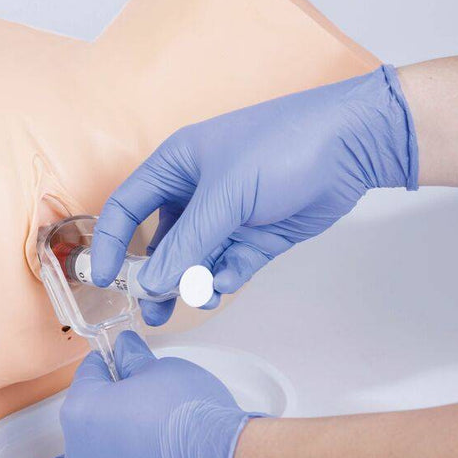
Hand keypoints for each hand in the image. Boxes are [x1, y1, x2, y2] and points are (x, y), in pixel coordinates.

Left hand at [39, 331, 278, 457]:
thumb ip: (135, 361)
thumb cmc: (195, 419)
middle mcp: (78, 456)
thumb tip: (125, 349)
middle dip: (95, 417)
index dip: (107, 367)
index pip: (86, 378)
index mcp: (82, 411)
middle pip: (74, 429)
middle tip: (127, 411)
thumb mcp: (166, 370)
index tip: (119, 364)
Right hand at [89, 64, 417, 324]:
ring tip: (201, 296)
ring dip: (193, 282)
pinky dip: (224, 278)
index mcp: (176, 166)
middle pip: (160, 243)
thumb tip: (153, 283)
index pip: (127, 207)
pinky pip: (227, 266)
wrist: (353, 145)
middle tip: (155, 312)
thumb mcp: (226, 194)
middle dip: (156, 277)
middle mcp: (196, 192)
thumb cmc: (283, 145)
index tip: (104, 279)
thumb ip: (188, 243)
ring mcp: (227, 216)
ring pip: (195, 261)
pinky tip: (228, 281)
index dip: (112, 242)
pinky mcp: (256, 236)